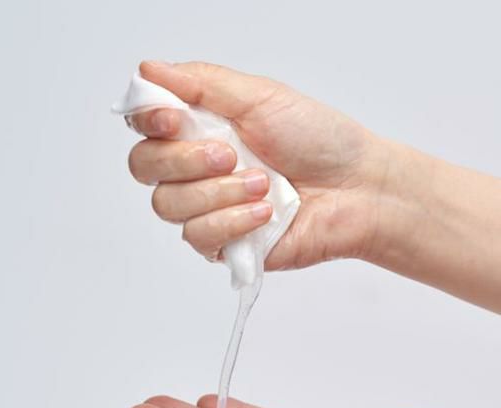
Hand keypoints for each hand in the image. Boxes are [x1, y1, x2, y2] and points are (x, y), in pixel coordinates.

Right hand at [126, 60, 390, 268]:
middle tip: (230, 154)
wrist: (356, 189)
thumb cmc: (319, 140)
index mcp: (203, 129)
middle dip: (184, 160)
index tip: (172, 119)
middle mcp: (199, 170)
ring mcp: (210, 209)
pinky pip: (198, 237)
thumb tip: (148, 70)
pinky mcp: (225, 244)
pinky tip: (265, 213)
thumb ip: (202, 84)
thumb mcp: (260, 97)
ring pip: (169, 206)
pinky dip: (231, 221)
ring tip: (263, 184)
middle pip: (144, 168)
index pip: (145, 129)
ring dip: (217, 192)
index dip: (147, 122)